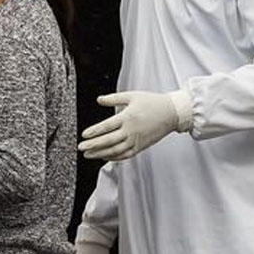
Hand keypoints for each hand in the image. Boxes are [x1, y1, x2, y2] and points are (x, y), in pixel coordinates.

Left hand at [78, 90, 192, 160]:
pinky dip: (114, 157)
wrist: (172, 113)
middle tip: (81, 148)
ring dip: (100, 153)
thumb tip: (99, 99)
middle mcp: (131, 131)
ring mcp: (136, 140)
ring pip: (116, 150)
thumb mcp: (132, 96)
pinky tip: (104, 157)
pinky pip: (126, 155)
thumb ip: (113, 98)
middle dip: (93, 145)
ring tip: (88, 155)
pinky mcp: (141, 146)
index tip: (84, 135)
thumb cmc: (152, 102)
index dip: (94, 131)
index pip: (107, 126)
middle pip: (109, 141)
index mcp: (127, 117)